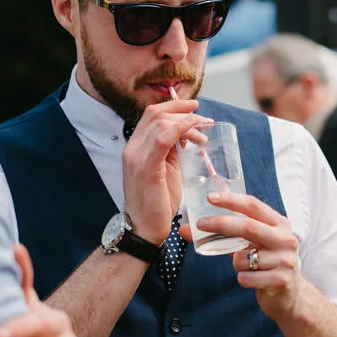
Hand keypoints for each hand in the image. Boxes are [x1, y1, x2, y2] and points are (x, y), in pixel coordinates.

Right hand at [121, 99, 208, 241]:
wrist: (144, 230)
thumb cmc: (157, 204)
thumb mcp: (165, 170)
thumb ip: (171, 151)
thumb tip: (186, 134)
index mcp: (135, 148)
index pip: (151, 114)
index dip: (173, 105)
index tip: (194, 107)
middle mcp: (132, 149)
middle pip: (156, 114)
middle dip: (183, 112)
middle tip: (204, 121)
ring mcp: (136, 157)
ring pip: (161, 123)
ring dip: (187, 122)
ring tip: (203, 133)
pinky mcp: (146, 168)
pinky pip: (164, 139)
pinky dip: (181, 129)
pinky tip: (195, 131)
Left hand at [191, 192, 305, 319]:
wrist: (290, 296)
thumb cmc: (265, 264)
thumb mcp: (250, 245)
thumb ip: (223, 236)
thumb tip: (186, 230)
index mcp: (279, 224)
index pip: (253, 206)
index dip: (231, 200)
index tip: (210, 197)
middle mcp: (286, 239)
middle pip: (248, 226)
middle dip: (221, 224)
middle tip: (200, 224)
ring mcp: (285, 260)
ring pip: (242, 258)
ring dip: (235, 263)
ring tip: (248, 268)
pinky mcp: (281, 281)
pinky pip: (246, 277)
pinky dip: (242, 279)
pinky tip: (253, 280)